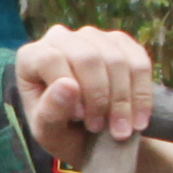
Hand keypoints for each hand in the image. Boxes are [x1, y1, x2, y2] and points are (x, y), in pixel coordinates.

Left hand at [8, 25, 165, 164]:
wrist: (92, 136)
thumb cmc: (61, 132)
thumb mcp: (49, 132)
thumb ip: (50, 113)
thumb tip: (68, 86)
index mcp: (31, 57)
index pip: (50, 59)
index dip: (69, 90)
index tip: (81, 118)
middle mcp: (60, 38)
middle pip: (87, 57)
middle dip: (100, 98)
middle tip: (103, 128)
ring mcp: (92, 36)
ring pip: (116, 60)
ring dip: (123, 100)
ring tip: (120, 131)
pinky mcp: (120, 42)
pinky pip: (139, 62)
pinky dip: (141, 94)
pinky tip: (138, 120)